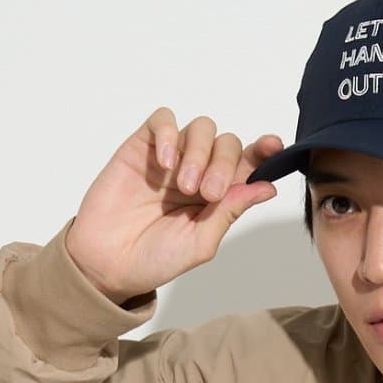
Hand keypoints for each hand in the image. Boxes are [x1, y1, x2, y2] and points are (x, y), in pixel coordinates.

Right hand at [64, 110, 284, 303]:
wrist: (109, 263)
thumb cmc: (155, 258)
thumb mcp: (201, 242)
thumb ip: (231, 211)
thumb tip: (266, 188)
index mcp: (218, 196)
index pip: (248, 164)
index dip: (263, 152)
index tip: (274, 146)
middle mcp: (198, 171)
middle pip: (228, 142)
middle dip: (224, 164)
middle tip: (207, 194)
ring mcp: (171, 158)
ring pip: (200, 128)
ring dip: (199, 153)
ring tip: (184, 185)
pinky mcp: (141, 147)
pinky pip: (162, 120)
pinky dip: (168, 134)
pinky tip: (165, 163)